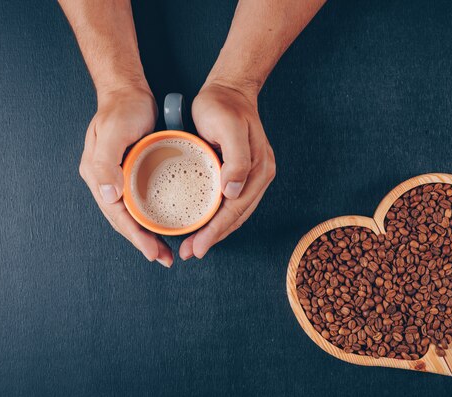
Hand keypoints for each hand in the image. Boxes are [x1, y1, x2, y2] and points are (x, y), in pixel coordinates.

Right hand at [79, 86, 173, 266]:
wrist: (127, 90)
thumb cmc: (122, 108)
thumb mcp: (113, 132)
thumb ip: (106, 163)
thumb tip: (109, 196)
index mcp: (98, 176)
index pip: (117, 216)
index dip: (136, 237)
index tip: (154, 253)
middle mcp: (107, 181)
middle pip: (125, 220)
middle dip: (144, 242)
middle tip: (166, 259)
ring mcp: (119, 177)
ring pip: (133, 214)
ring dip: (148, 233)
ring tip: (165, 250)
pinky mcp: (132, 171)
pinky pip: (142, 200)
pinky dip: (153, 215)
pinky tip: (166, 222)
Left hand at [179, 82, 275, 258]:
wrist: (229, 89)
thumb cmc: (223, 106)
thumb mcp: (228, 127)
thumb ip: (236, 160)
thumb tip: (234, 192)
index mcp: (259, 169)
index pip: (235, 208)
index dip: (216, 230)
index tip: (197, 245)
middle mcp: (260, 176)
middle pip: (237, 216)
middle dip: (214, 237)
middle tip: (191, 252)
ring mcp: (254, 176)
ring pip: (236, 213)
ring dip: (216, 231)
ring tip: (195, 245)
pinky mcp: (243, 174)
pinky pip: (233, 203)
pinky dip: (219, 217)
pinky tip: (205, 224)